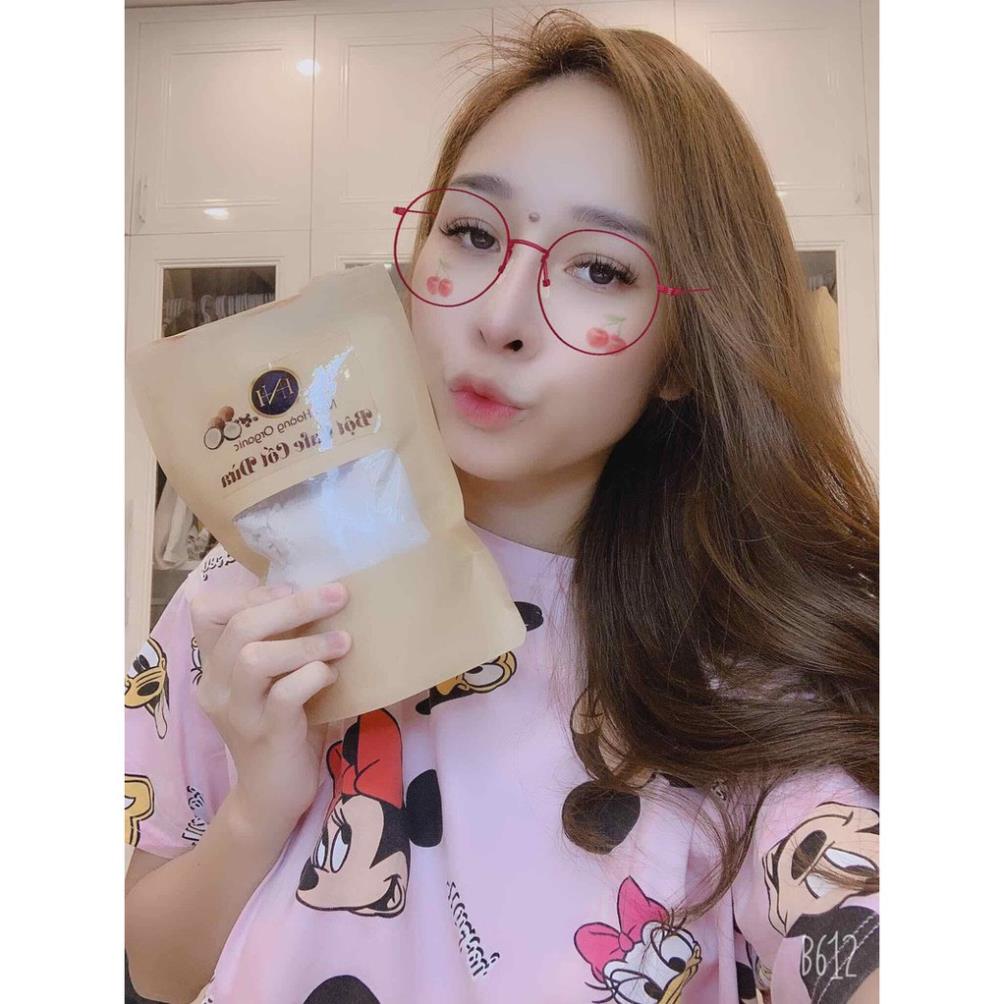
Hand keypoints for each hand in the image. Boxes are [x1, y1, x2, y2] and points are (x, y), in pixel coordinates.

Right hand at [190, 580, 351, 840]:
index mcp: (214, 666)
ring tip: (342, 641)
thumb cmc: (282, 724)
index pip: (206, 612)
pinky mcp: (266, 735)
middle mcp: (216, 686)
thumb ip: (280, 641)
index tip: (292, 590)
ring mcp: (238, 712)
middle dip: (293, 605)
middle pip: (240, 626)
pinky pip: (284, 694)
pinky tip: (332, 676)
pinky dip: (313, 676)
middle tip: (337, 595)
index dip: (251, 593)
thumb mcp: (273, 678)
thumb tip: (320, 593)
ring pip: (254, 658)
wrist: (272, 795)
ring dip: (305, 643)